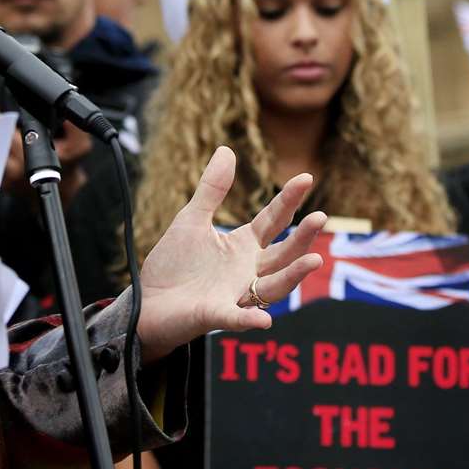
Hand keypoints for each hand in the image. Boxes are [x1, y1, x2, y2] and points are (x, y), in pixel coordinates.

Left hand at [135, 146, 324, 361]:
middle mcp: (248, 270)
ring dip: (293, 275)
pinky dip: (249, 320)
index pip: (274, 220)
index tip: (306, 177)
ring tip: (313, 260)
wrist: (148, 302)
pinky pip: (237, 319)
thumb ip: (212, 189)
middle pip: (283, 254)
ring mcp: (236, 295)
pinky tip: (264, 320)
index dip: (289, 200)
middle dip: (303, 237)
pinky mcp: (216, 315)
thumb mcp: (192, 219)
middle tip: (320, 217)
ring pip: (273, 287)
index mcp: (243, 245)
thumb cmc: (174, 264)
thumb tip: (227, 149)